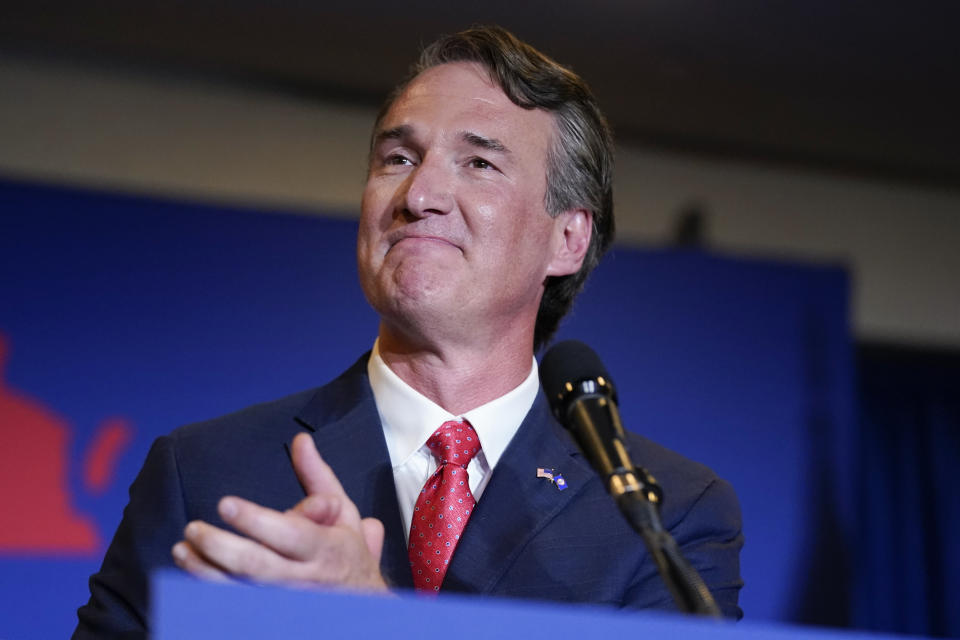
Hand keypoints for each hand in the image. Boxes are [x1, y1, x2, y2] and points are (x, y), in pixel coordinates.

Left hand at [172, 433, 388, 591]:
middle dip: (221, 546)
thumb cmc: (346, 554)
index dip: (256, 520)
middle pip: (258, 566)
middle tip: (194, 528)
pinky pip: (234, 604)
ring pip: (239, 589)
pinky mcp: (270, 614)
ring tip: (183, 548)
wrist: (360, 607)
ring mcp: (286, 603)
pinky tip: (194, 570)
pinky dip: (210, 588)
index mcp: (326, 547)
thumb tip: (300, 440)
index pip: (289, 533)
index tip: (226, 504)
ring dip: (206, 570)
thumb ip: (317, 476)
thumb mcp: (344, 512)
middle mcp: (305, 579)